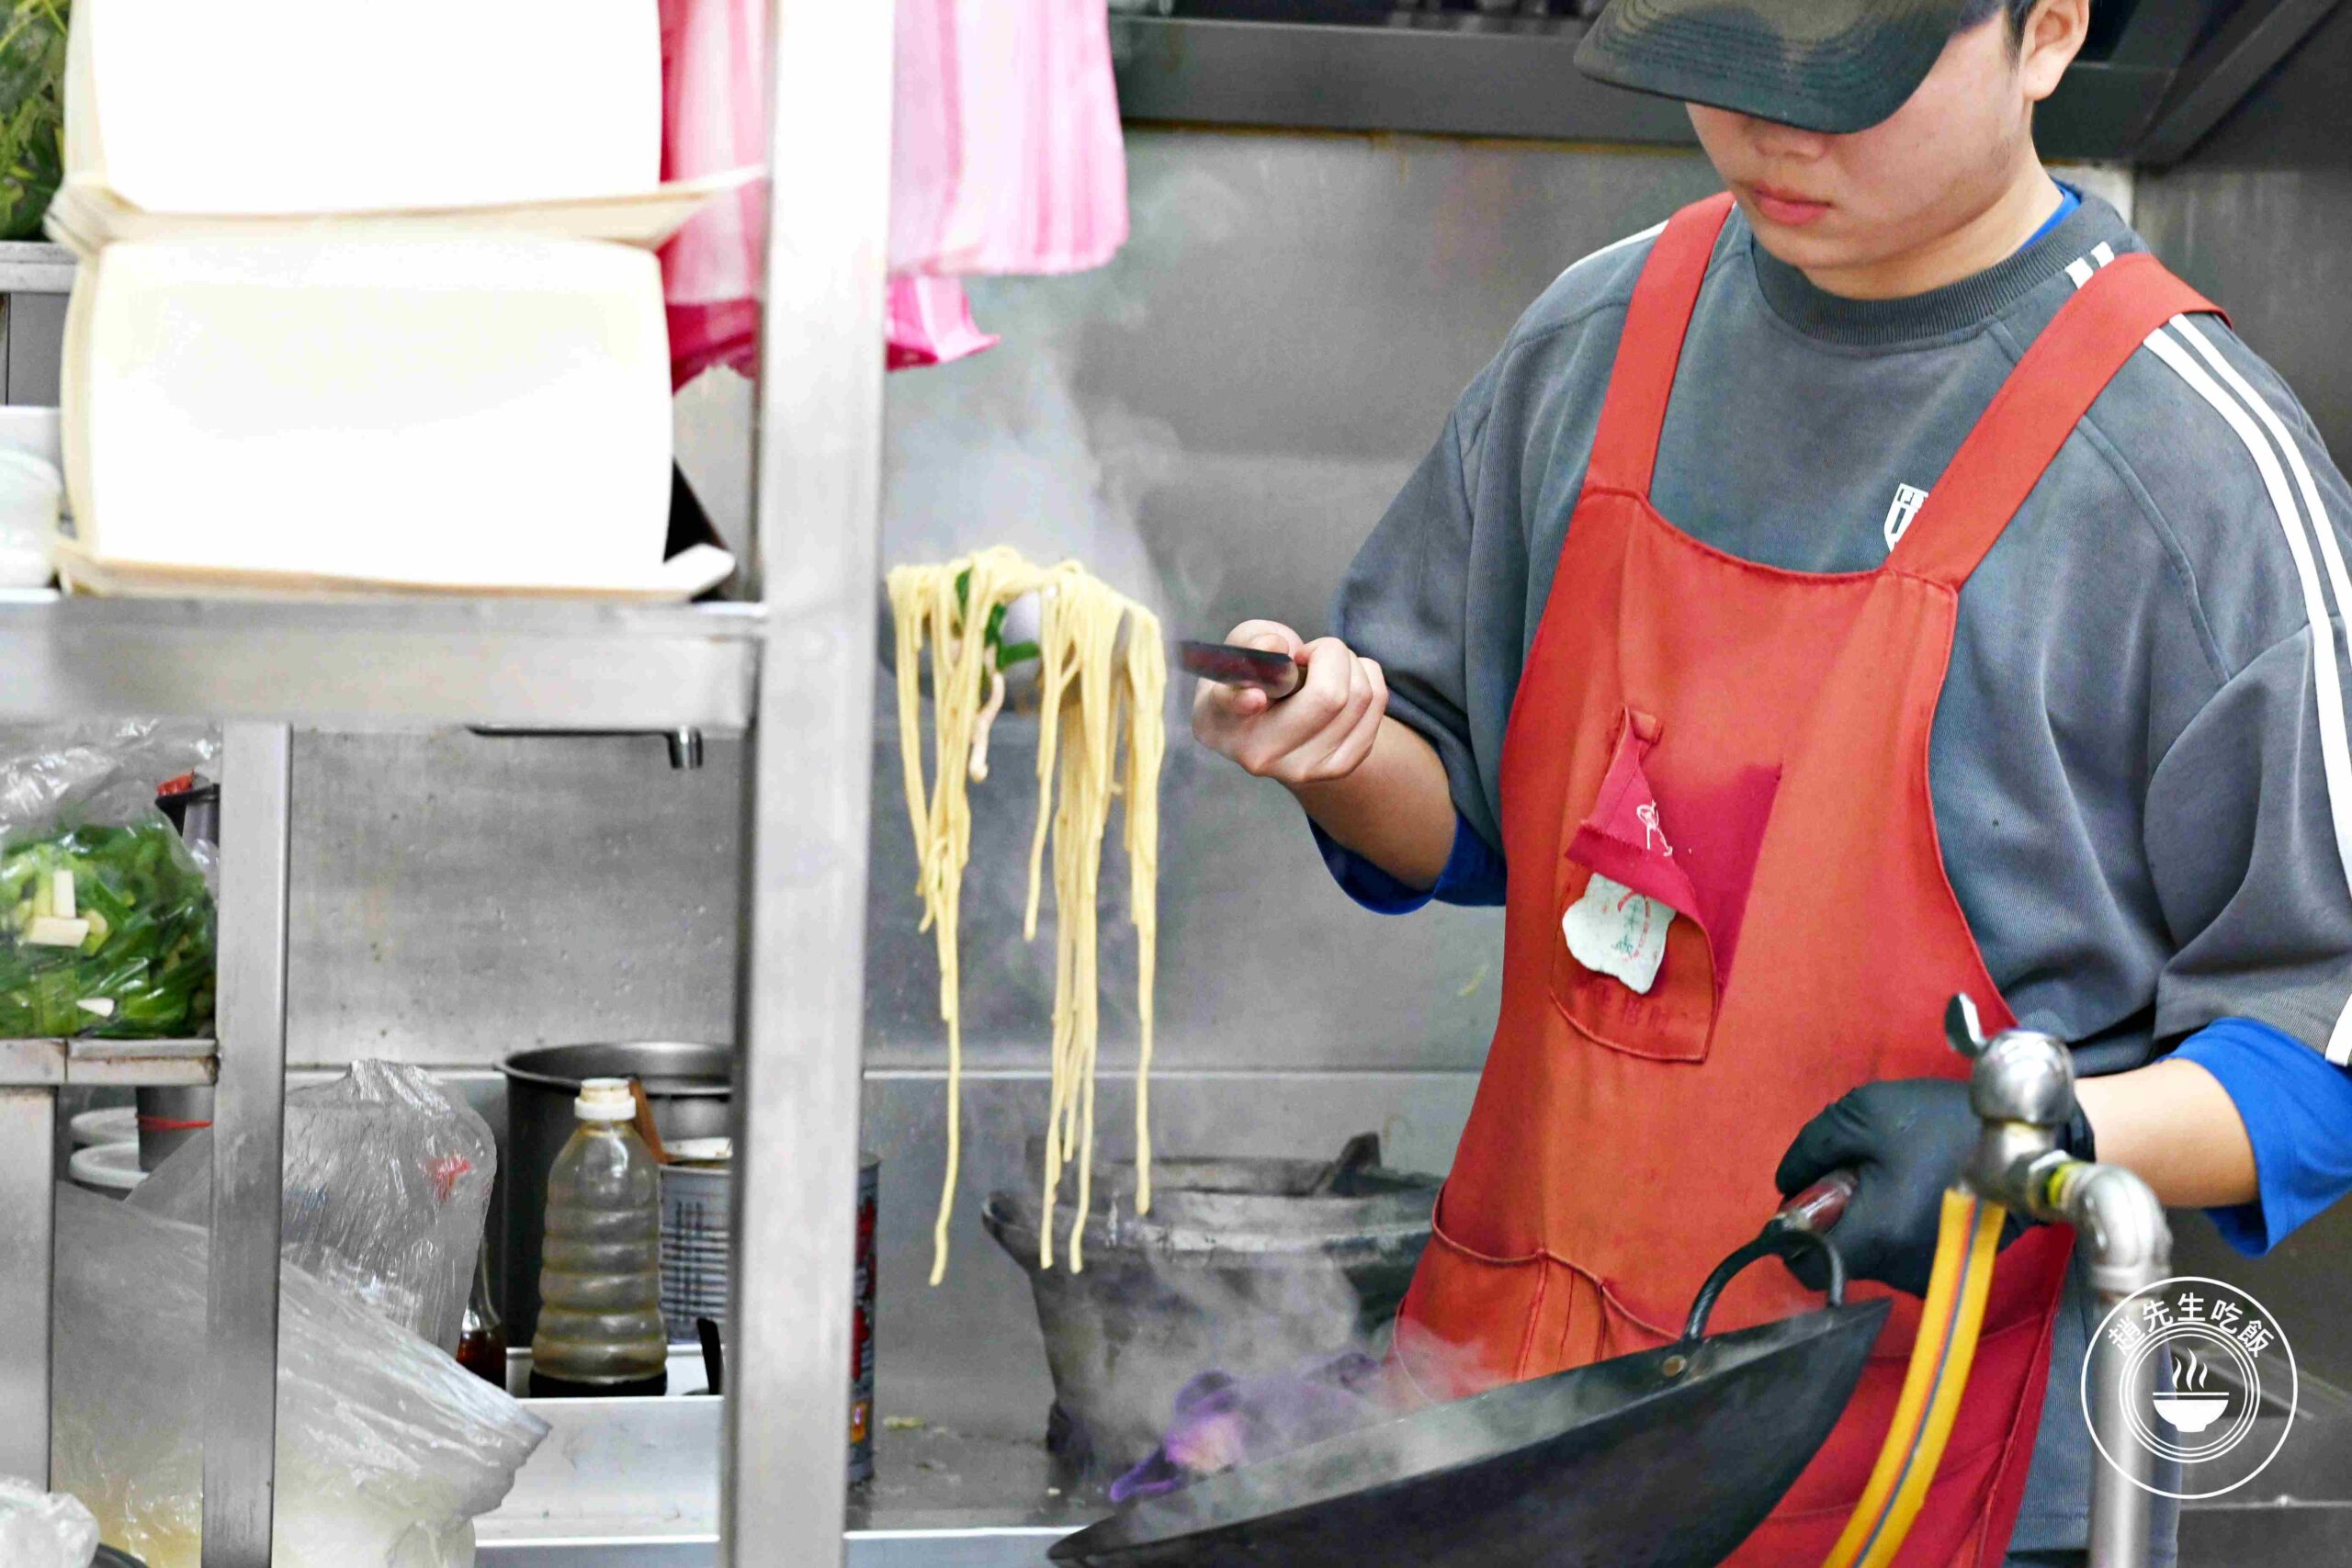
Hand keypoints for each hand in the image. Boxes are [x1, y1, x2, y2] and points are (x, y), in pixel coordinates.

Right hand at [1190, 620, 1388, 787]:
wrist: (1272, 721)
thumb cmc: (1252, 675)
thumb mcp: (1239, 648)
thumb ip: (1253, 641)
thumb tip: (1278, 646)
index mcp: (1220, 722)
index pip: (1233, 708)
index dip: (1244, 701)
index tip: (1253, 697)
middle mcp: (1258, 756)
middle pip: (1326, 697)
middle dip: (1330, 652)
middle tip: (1311, 652)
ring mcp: (1302, 770)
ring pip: (1360, 697)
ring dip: (1350, 662)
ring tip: (1324, 667)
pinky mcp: (1340, 768)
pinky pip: (1377, 704)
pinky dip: (1368, 675)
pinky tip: (1344, 680)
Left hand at [1773, 1078, 2093, 1297]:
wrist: (2027, 1140)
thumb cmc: (1941, 1123)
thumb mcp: (1863, 1113)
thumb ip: (1810, 1149)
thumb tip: (1788, 1185)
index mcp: (1874, 1237)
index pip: (1804, 1268)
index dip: (1793, 1233)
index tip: (1808, 1196)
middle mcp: (1899, 1271)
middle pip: (1836, 1258)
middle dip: (1833, 1218)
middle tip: (1855, 1171)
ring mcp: (1926, 1276)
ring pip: (1867, 1256)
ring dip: (1864, 1221)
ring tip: (1891, 1176)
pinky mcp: (1948, 1270)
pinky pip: (1897, 1255)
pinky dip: (1892, 1228)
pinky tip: (1913, 1192)